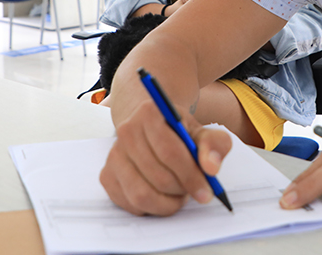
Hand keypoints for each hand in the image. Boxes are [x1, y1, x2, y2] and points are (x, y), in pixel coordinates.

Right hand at [100, 96, 233, 215]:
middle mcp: (126, 132)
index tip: (207, 192)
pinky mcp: (107, 176)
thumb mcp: (201, 132)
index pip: (170, 152)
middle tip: (192, 191)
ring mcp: (113, 155)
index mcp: (149, 113)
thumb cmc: (178, 132)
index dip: (191, 176)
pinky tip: (161, 196)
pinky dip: (150, 208)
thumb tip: (211, 168)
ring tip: (178, 194)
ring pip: (141, 195)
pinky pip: (129, 204)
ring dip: (166, 203)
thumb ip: (214, 145)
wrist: (151, 128)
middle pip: (157, 177)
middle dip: (181, 190)